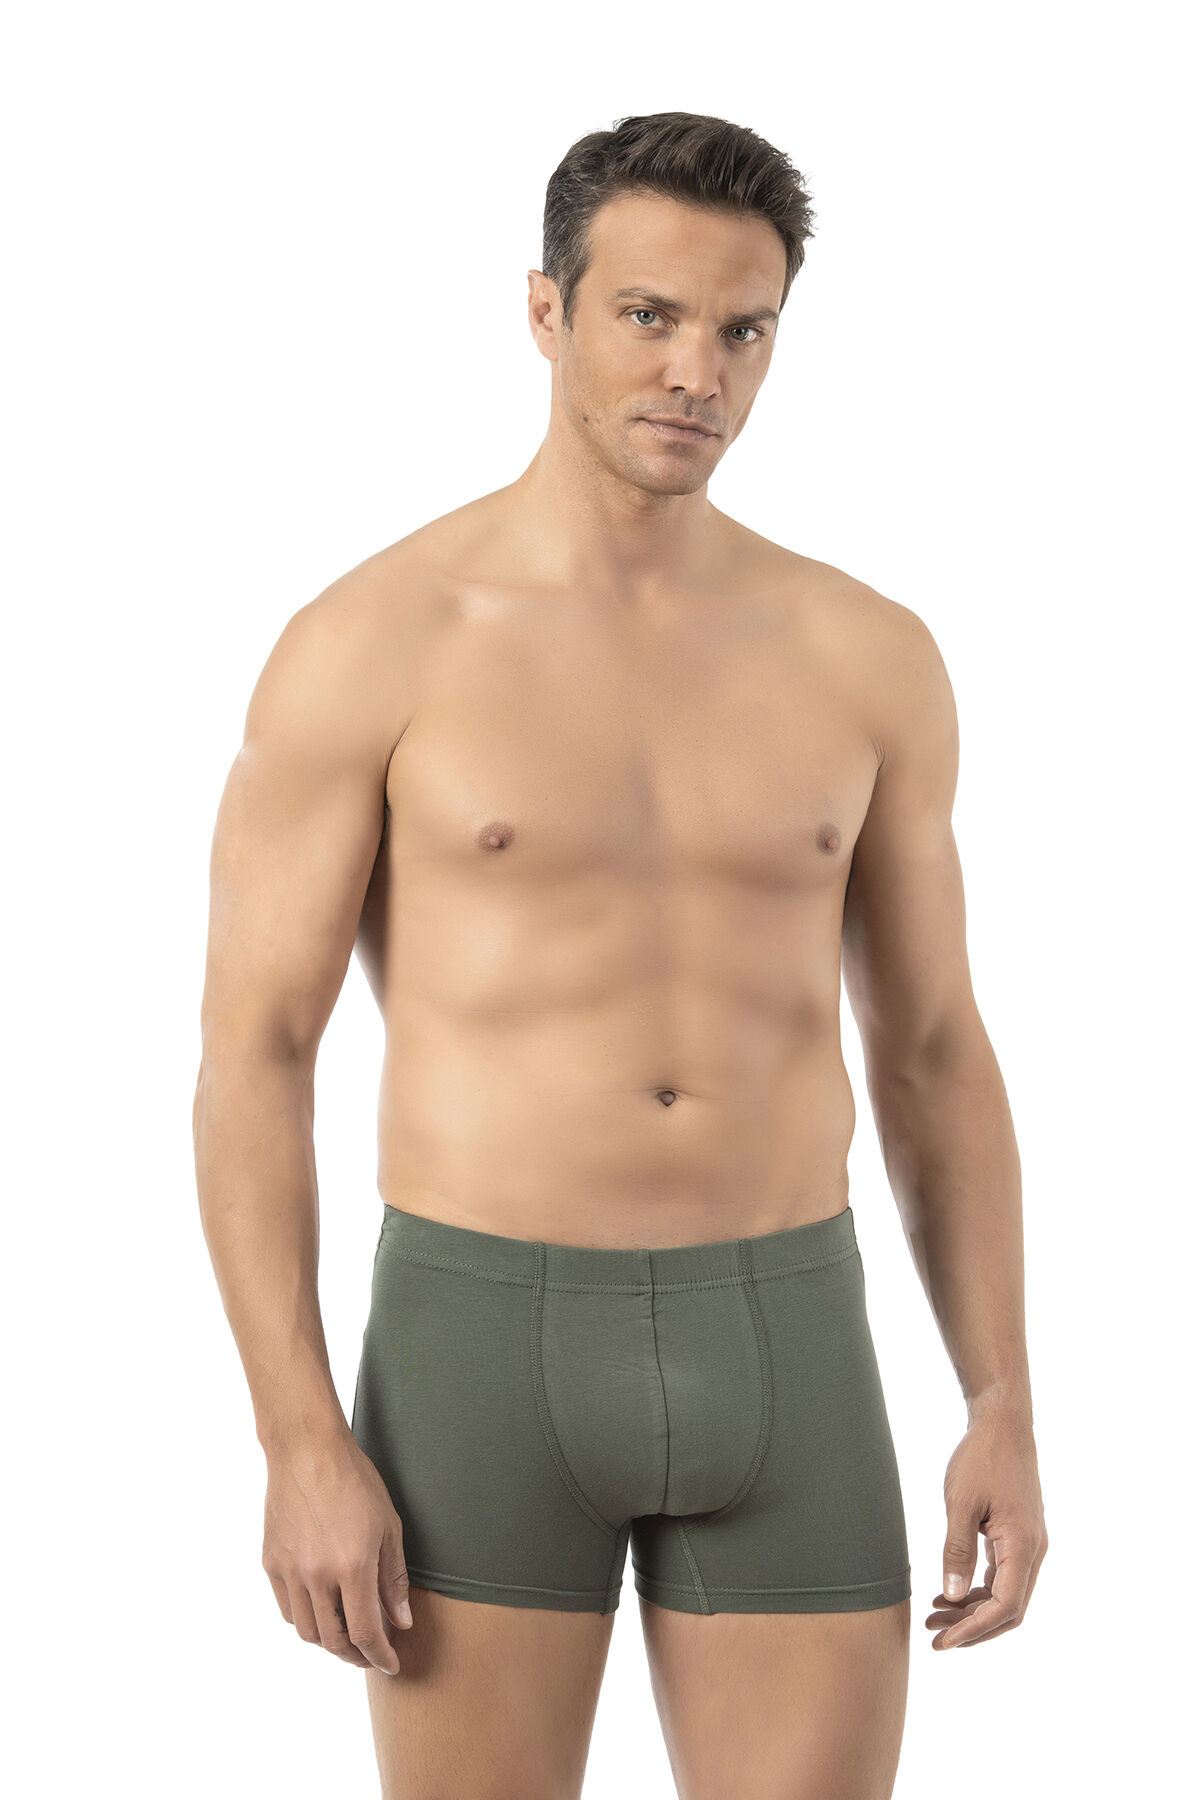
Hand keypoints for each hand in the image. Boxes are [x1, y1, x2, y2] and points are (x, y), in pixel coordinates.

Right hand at [261, 1429, 413, 1672]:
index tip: (391, 1664)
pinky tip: (321, 1610)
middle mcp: (317, 1575)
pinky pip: (287, 1608)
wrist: (306, 1450)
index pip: (365, 1633)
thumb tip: (401, 1622)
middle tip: (371, 1654)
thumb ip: (394, 1579)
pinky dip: (305, 1619)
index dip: (380, 1656)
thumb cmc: (354, 1481)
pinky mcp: (271, 1563)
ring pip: (307, 1631)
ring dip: (330, 1642)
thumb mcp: (389, 1526)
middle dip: (356, 1656)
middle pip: (334, 1641)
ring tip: (347, 1634)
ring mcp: (290, 1571)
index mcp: (352, 1566)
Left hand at [927, 1405, 1048, 1651]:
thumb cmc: (982, 1458)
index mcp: (1023, 1546)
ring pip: (1006, 1595)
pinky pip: (1003, 1576)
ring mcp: (1029, 1544)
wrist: (1003, 1424)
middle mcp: (1033, 1551)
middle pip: (1009, 1610)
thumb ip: (957, 1550)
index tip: (943, 1642)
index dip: (973, 1630)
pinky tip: (949, 1593)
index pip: (1004, 1607)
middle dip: (973, 1628)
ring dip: (973, 1611)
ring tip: (934, 1616)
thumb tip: (952, 1597)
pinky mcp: (1019, 1536)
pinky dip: (978, 1590)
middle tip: (934, 1636)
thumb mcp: (961, 1503)